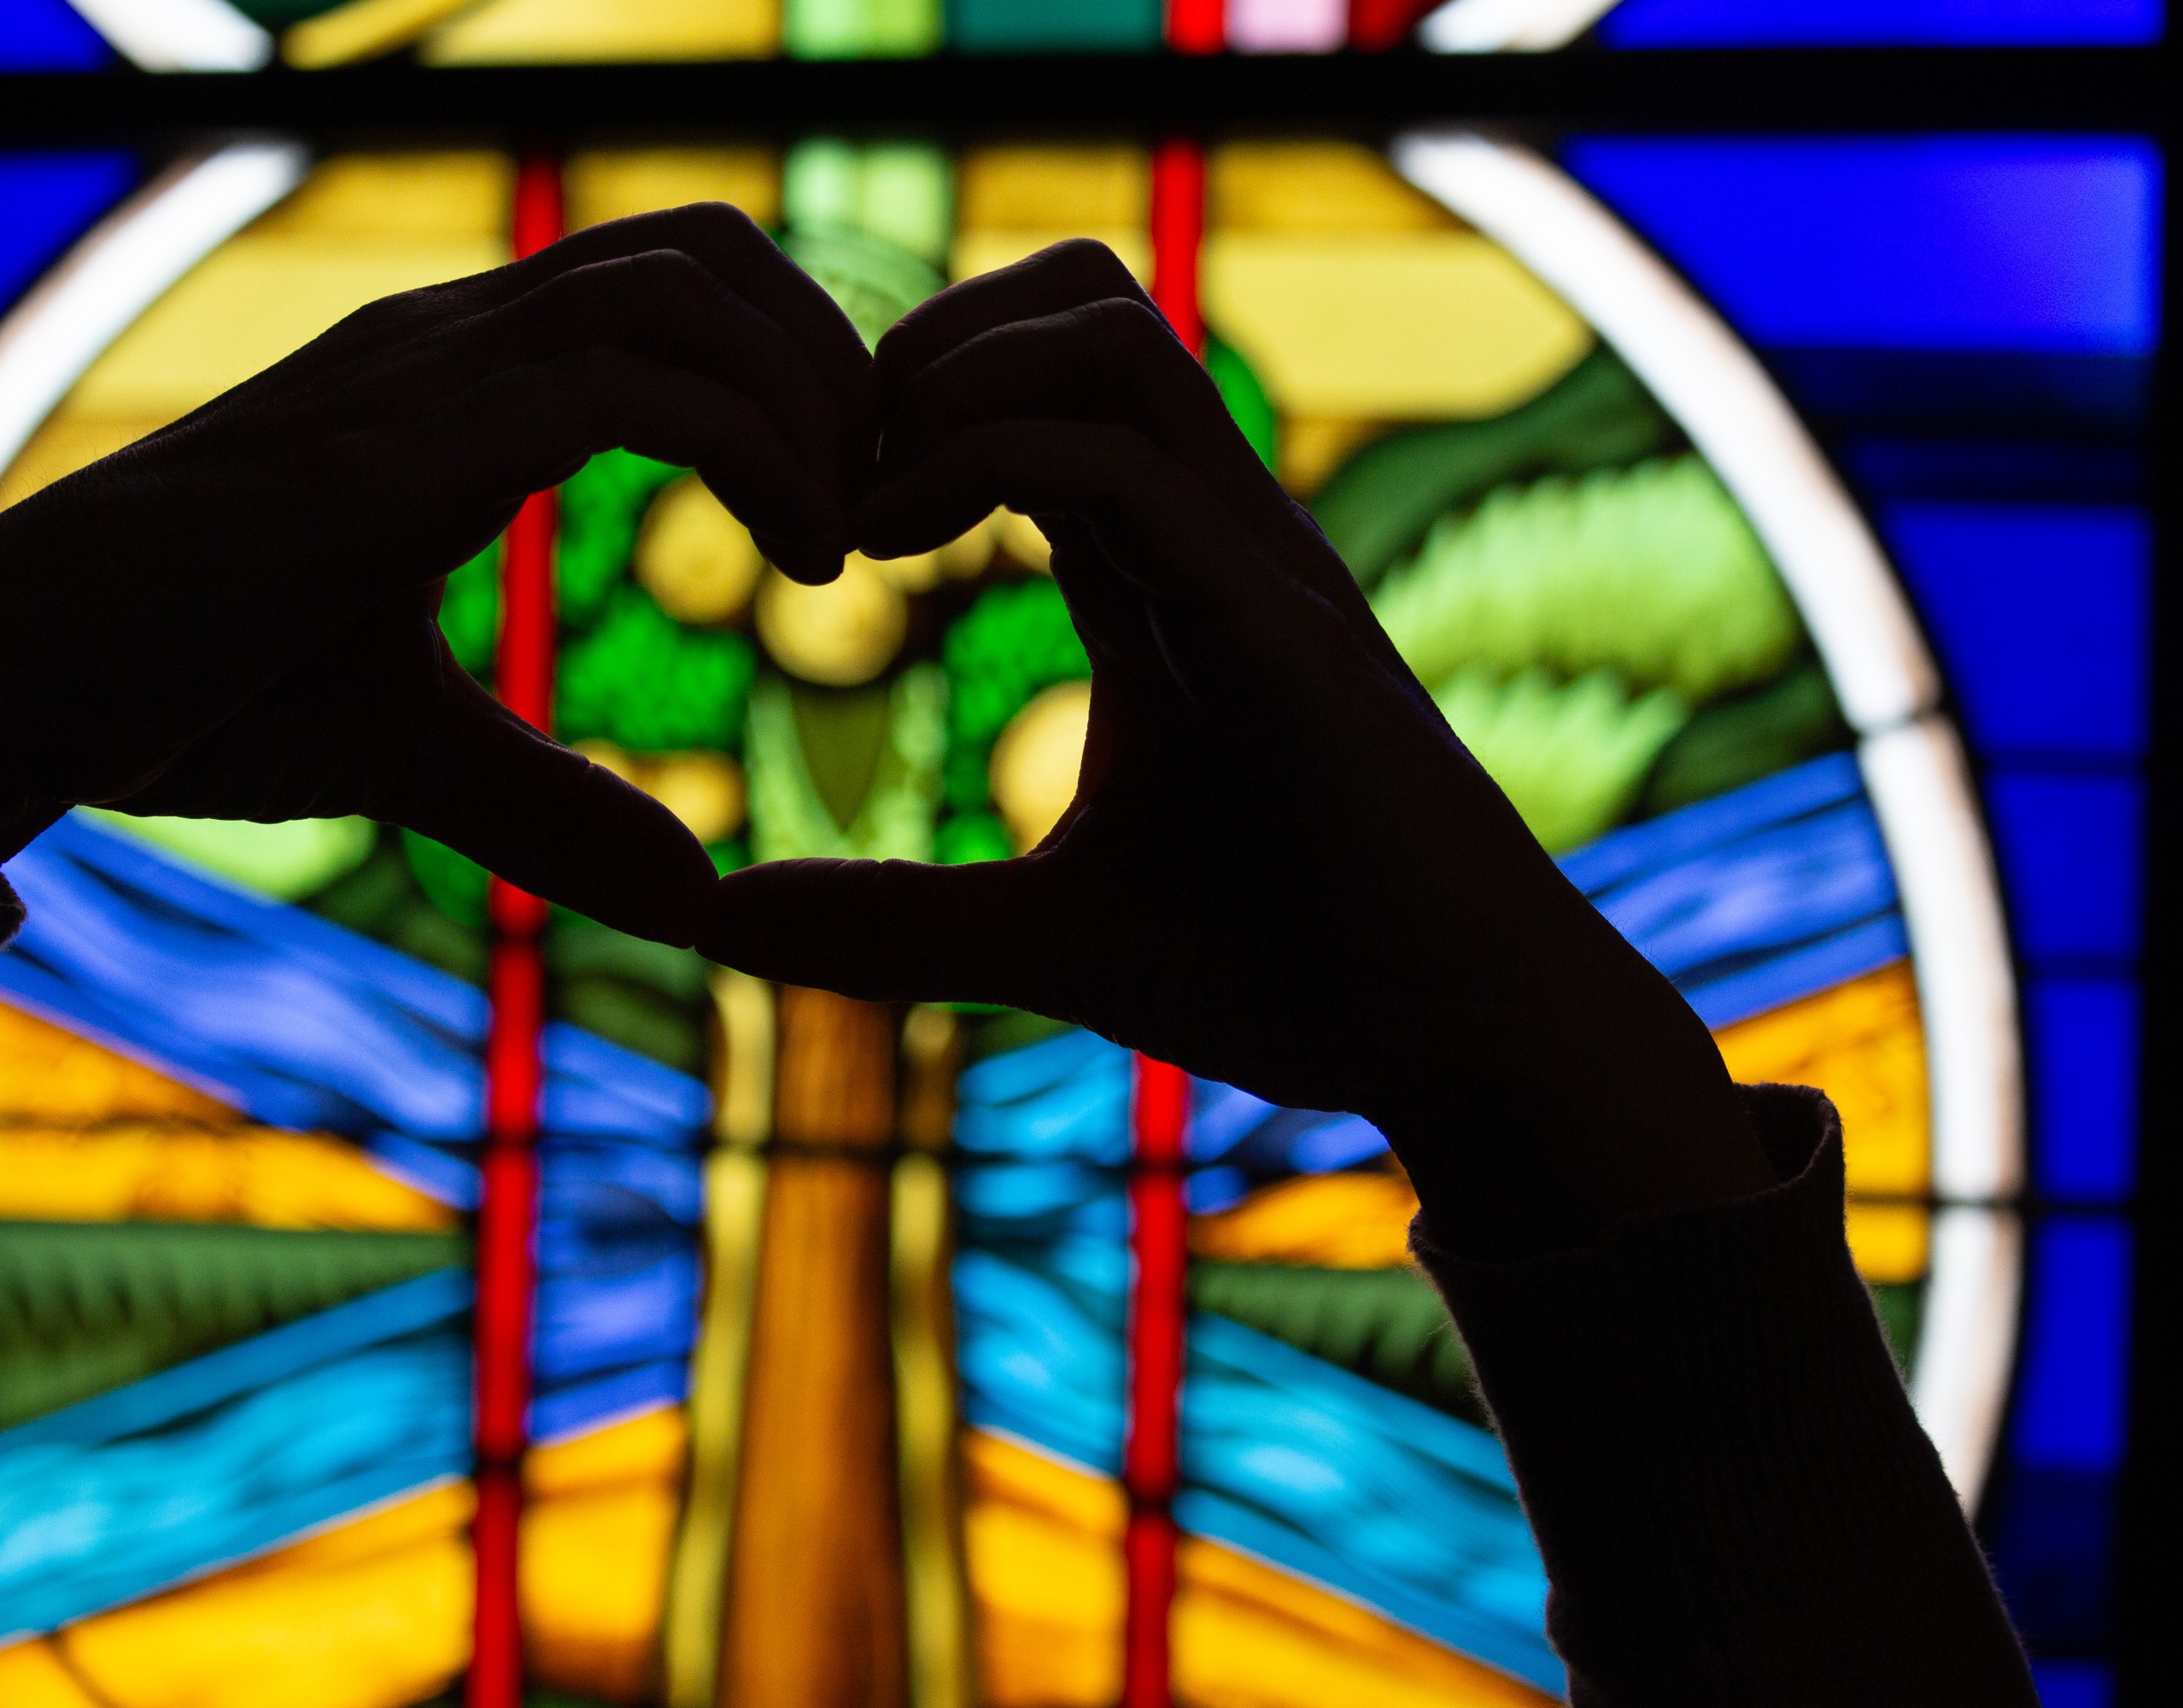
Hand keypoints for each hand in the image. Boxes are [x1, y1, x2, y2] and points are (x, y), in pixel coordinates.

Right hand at [0, 204, 869, 944]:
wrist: (12, 687)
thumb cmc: (182, 697)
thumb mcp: (416, 755)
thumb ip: (552, 811)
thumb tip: (690, 896)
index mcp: (453, 383)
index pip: (664, 283)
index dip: (791, 364)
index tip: (848, 504)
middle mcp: (449, 342)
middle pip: (701, 244)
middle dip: (833, 349)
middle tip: (884, 495)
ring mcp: (422, 372)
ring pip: (683, 288)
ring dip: (813, 393)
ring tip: (855, 533)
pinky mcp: (402, 436)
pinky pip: (628, 384)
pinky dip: (757, 449)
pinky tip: (808, 556)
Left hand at [697, 243, 1771, 1253]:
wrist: (1463, 1040)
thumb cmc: (1289, 975)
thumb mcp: (1048, 939)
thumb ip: (895, 919)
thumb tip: (720, 924)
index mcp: (1167, 578)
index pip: (1045, 386)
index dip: (913, 403)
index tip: (815, 513)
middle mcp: (1217, 536)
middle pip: (1079, 303)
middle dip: (925, 342)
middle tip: (825, 474)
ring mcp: (1258, 565)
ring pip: (1110, 337)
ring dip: (949, 378)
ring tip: (855, 505)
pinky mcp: (1285, 629)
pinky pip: (1132, 468)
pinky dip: (984, 462)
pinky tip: (882, 549)